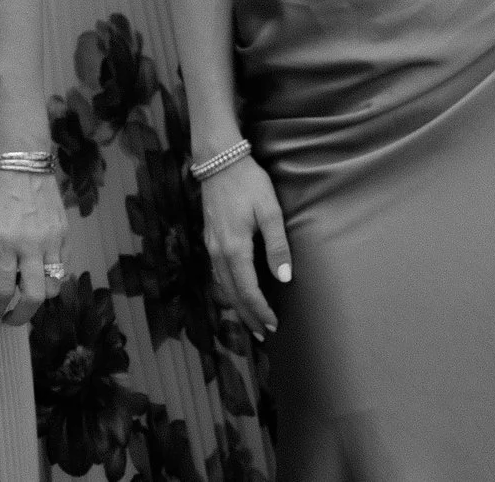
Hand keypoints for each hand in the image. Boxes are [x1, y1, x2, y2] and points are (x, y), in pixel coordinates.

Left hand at [0, 169, 65, 325]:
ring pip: (54, 284)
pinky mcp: (64, 230)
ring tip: (26, 294)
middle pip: (34, 296)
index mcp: (4, 243)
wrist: (21, 159)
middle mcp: (31, 245)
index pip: (1, 291)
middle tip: (11, 319)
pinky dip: (52, 275)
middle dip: (21, 316)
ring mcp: (52, 238)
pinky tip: (39, 272)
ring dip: (40, 296)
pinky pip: (63, 263)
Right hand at [200, 156, 290, 340]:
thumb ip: (277, 245)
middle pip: (232, 294)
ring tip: (251, 321)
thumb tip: (284, 278)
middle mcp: (218, 253)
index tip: (272, 325)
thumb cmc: (249, 182)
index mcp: (234, 249)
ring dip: (237, 306)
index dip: (260, 310)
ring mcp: (211, 246)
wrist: (219, 161)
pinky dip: (228, 290)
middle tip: (263, 334)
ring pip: (223, 286)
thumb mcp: (270, 210)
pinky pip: (218, 274)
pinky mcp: (209, 239)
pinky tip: (236, 293)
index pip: (247, 290)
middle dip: (248, 316)